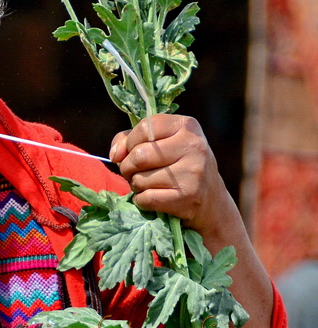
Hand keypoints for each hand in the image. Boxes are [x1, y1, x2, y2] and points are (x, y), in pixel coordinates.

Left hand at [109, 114, 235, 235]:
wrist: (211, 200)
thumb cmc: (177, 164)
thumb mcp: (160, 142)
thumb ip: (129, 139)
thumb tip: (115, 155)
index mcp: (186, 126)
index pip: (144, 128)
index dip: (129, 142)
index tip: (132, 151)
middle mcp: (194, 146)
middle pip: (139, 155)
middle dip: (128, 166)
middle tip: (134, 171)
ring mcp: (193, 173)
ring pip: (140, 179)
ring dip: (136, 184)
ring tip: (149, 184)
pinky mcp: (188, 197)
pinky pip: (146, 199)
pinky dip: (141, 200)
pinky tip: (153, 197)